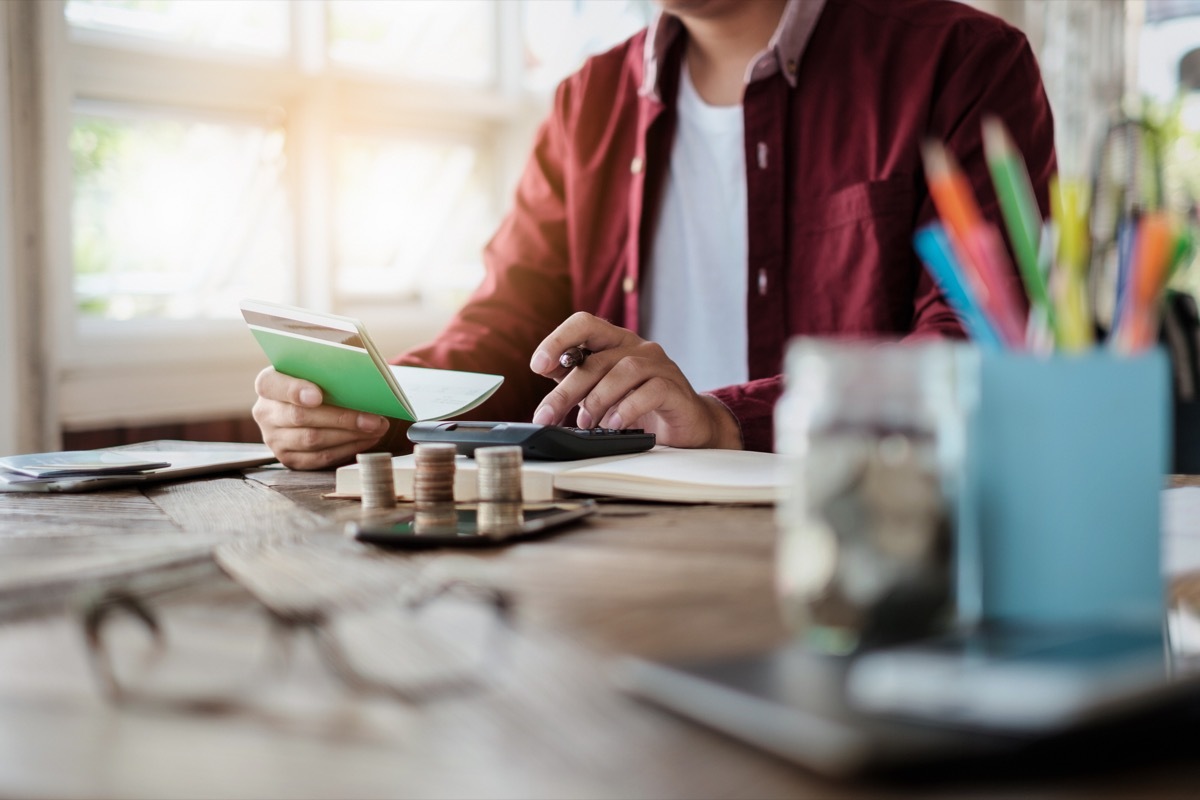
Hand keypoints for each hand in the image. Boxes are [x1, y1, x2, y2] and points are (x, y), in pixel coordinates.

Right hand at [252, 367, 391, 469]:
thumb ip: (331, 370)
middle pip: (300, 416)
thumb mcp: (316, 370)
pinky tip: (366, 439)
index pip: (271, 385)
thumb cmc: (317, 383)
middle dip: (341, 418)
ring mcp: (274, 439)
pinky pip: (319, 458)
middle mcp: (265, 412)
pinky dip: (347, 449)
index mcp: (267, 384)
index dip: (294, 390)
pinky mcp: (289, 459)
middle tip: (372, 418)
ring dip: (349, 435)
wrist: (306, 405)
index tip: (317, 396)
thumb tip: (368, 374)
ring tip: (376, 428)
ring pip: (312, 440)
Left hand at [528, 313, 741, 448]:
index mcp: (615, 342)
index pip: (584, 323)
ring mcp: (659, 365)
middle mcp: (637, 347)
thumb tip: (544, 370)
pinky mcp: (676, 388)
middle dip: (566, 390)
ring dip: (596, 400)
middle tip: (547, 415)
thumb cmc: (640, 406)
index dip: (558, 339)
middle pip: (596, 359)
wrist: (686, 426)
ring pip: (622, 371)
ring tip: (586, 424)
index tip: (538, 365)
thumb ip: (576, 378)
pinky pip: (650, 391)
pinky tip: (615, 424)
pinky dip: (627, 408)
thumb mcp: (601, 390)